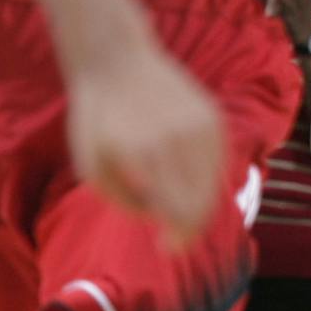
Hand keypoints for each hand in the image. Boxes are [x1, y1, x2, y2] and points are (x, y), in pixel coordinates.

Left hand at [66, 43, 225, 248]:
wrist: (117, 61)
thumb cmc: (98, 120)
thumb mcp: (92, 167)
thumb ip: (126, 200)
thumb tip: (161, 218)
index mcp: (140, 154)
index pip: (178, 212)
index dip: (176, 237)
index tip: (169, 248)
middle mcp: (176, 139)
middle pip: (201, 205)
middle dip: (189, 227)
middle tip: (174, 237)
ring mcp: (200, 127)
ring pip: (214, 187)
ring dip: (197, 202)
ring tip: (174, 201)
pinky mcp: (214, 119)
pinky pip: (218, 164)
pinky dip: (204, 177)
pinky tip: (183, 174)